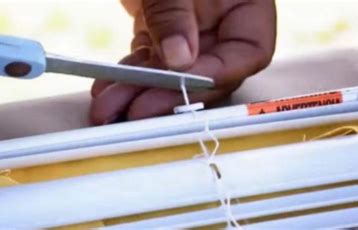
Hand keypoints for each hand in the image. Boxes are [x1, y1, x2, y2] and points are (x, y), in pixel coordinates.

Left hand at [90, 0, 275, 124]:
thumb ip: (175, 13)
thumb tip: (179, 61)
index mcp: (245, 0)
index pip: (249, 50)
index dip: (216, 75)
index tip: (181, 89)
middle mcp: (222, 18)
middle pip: (205, 70)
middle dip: (166, 94)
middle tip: (132, 114)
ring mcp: (192, 26)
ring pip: (173, 72)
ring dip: (139, 91)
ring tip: (108, 105)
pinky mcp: (163, 30)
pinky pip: (151, 60)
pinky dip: (129, 74)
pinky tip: (108, 88)